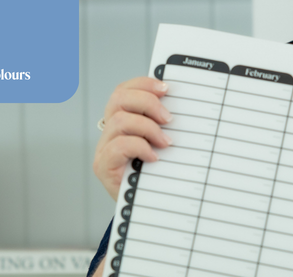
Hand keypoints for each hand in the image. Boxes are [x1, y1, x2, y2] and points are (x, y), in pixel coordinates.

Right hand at [93, 77, 173, 199]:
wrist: (144, 209)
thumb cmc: (155, 175)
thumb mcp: (163, 144)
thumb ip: (165, 125)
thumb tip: (188, 105)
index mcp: (122, 119)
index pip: (124, 90)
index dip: (143, 84)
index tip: (166, 88)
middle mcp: (109, 131)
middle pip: (118, 99)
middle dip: (146, 102)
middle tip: (168, 118)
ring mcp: (104, 148)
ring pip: (119, 120)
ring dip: (148, 128)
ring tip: (165, 142)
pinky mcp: (103, 166)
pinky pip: (118, 146)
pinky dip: (139, 147)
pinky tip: (154, 157)